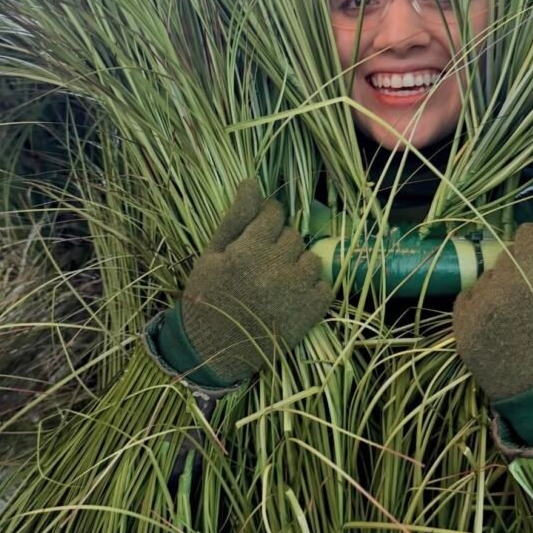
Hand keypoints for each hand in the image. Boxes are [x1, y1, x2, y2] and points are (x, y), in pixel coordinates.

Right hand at [180, 180, 332, 384]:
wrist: (211, 350)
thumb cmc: (207, 296)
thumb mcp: (213, 254)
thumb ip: (236, 218)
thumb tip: (251, 182)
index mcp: (249, 249)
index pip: (274, 213)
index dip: (268, 221)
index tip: (261, 234)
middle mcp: (275, 266)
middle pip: (294, 236)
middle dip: (281, 245)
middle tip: (265, 264)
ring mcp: (295, 291)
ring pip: (312, 260)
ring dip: (299, 266)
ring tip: (280, 282)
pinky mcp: (310, 313)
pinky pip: (325, 287)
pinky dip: (313, 290)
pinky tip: (294, 298)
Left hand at [452, 222, 532, 402]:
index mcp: (532, 275)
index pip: (528, 234)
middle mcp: (497, 287)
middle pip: (507, 258)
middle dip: (523, 268)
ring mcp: (475, 310)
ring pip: (487, 278)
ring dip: (501, 287)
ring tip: (521, 314)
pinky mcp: (459, 330)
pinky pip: (467, 301)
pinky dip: (482, 307)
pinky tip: (502, 324)